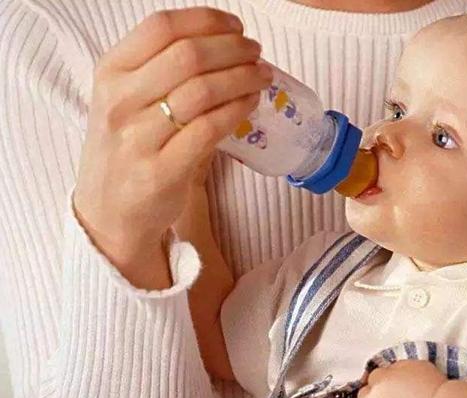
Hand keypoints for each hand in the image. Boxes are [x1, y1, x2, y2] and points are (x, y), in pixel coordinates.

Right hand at [73, 7, 271, 286]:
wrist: (107, 211)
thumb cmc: (127, 148)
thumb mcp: (127, 99)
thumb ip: (162, 70)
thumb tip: (227, 43)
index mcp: (110, 72)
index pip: (162, 27)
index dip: (207, 21)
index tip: (237, 27)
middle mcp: (119, 101)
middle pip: (188, 55)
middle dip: (233, 48)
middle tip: (256, 53)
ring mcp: (138, 138)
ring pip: (203, 91)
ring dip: (243, 77)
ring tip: (262, 76)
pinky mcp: (161, 171)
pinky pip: (210, 129)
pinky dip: (238, 110)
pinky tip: (251, 103)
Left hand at [357, 360, 446, 397]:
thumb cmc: (434, 389)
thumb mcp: (414, 365)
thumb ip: (395, 368)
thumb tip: (390, 372)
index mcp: (380, 381)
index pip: (372, 376)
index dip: (382, 378)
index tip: (389, 381)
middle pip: (363, 395)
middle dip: (372, 394)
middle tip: (386, 395)